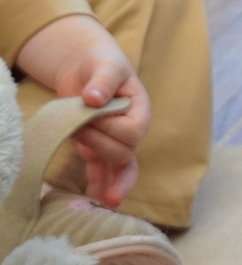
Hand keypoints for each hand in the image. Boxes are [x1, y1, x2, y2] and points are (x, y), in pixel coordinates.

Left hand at [14, 14, 150, 207]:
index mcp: (140, 111)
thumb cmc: (102, 64)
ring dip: (112, 182)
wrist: (87, 69)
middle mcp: (132, 130)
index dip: (110, 127)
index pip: (133, 131)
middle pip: (123, 151)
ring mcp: (115, 142)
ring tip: (107, 200)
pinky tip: (97, 199)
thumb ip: (103, 80)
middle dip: (99, 145)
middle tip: (78, 128)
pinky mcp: (98, 150)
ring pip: (120, 168)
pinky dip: (101, 185)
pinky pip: (104, 172)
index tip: (91, 111)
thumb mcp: (105, 65)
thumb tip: (94, 99)